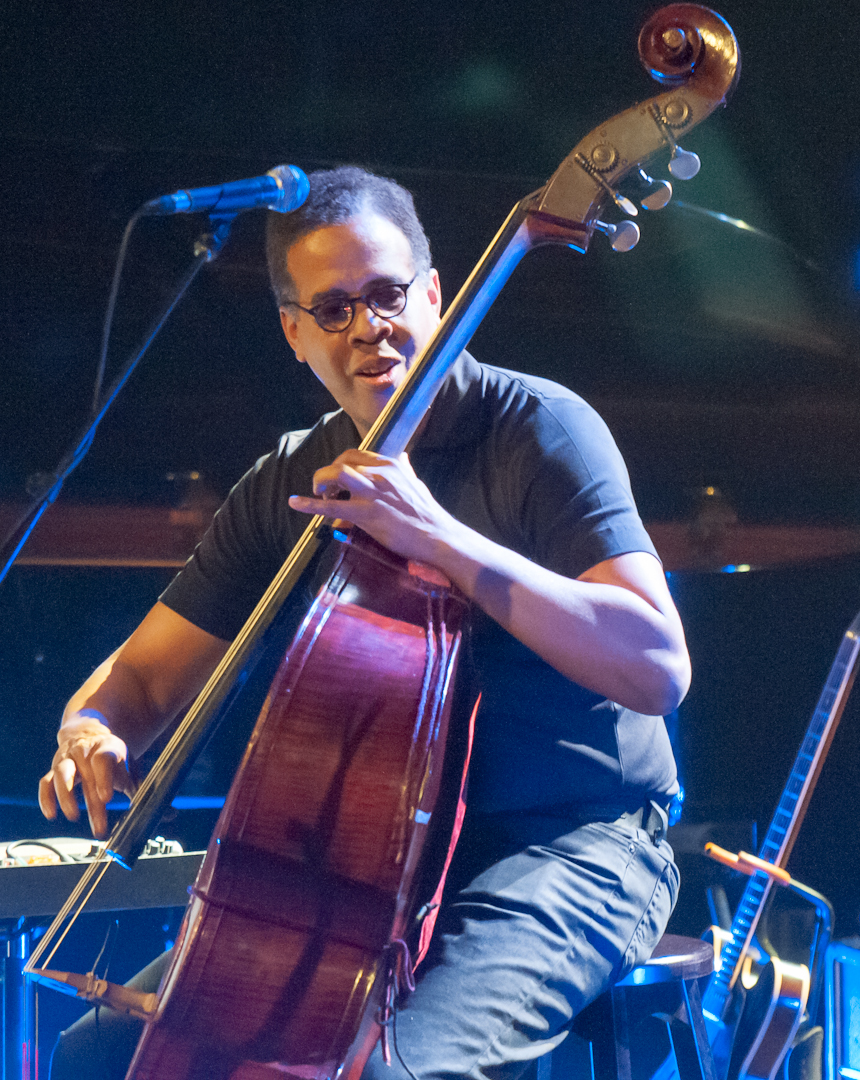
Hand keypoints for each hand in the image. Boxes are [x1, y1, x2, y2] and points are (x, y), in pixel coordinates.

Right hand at [38, 713, 135, 837]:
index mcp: (108, 749)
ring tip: (73, 816)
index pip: (104, 760)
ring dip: (65, 797)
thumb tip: (168, 814)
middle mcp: (85, 752)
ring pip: (61, 774)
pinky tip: (52, 814)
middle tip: (100, 829)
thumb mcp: (131, 769)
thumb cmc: (113, 757)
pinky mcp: (54, 769)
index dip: (105, 778)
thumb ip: (145, 790)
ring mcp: (67, 759)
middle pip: (87, 777)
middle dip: (93, 805)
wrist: (90, 733)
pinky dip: (46, 798)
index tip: (107, 798)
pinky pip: (45, 782)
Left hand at [288, 449, 454, 563]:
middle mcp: (380, 474)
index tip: (336, 479)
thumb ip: (405, 469)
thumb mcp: (416, 483)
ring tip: (318, 494)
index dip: (339, 464)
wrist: (437, 535)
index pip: (355, 454)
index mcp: (390, 465)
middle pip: (342, 461)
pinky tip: (295, 503)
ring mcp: (372, 493)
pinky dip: (309, 504)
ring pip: (336, 474)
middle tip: (325, 490)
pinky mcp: (367, 514)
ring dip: (320, 482)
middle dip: (327, 473)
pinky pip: (332, 506)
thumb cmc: (427, 513)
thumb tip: (404, 458)